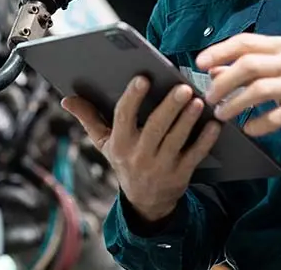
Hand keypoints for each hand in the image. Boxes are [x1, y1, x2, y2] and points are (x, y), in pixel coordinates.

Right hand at [61, 77, 219, 222]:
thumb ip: (89, 118)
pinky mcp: (181, 175)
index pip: (123, 117)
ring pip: (176, 140)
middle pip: (155, 128)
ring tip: (197, 99)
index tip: (142, 78)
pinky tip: (214, 123)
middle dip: (169, 107)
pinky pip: (195, 155)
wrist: (145, 202)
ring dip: (188, 119)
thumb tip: (67, 99)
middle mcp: (139, 156)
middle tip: (183, 87)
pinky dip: (205, 139)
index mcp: (119, 143)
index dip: (132, 98)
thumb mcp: (104, 143)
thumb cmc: (124, 160)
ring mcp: (161, 167)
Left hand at [196, 34, 280, 147]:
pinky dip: (259, 123)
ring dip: (235, 104)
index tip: (199, 63)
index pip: (244, 42)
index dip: (219, 51)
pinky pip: (277, 116)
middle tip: (209, 97)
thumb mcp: (278, 69)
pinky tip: (248, 129)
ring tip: (222, 114)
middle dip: (223, 82)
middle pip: (248, 65)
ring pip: (258, 90)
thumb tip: (212, 70)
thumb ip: (247, 67)